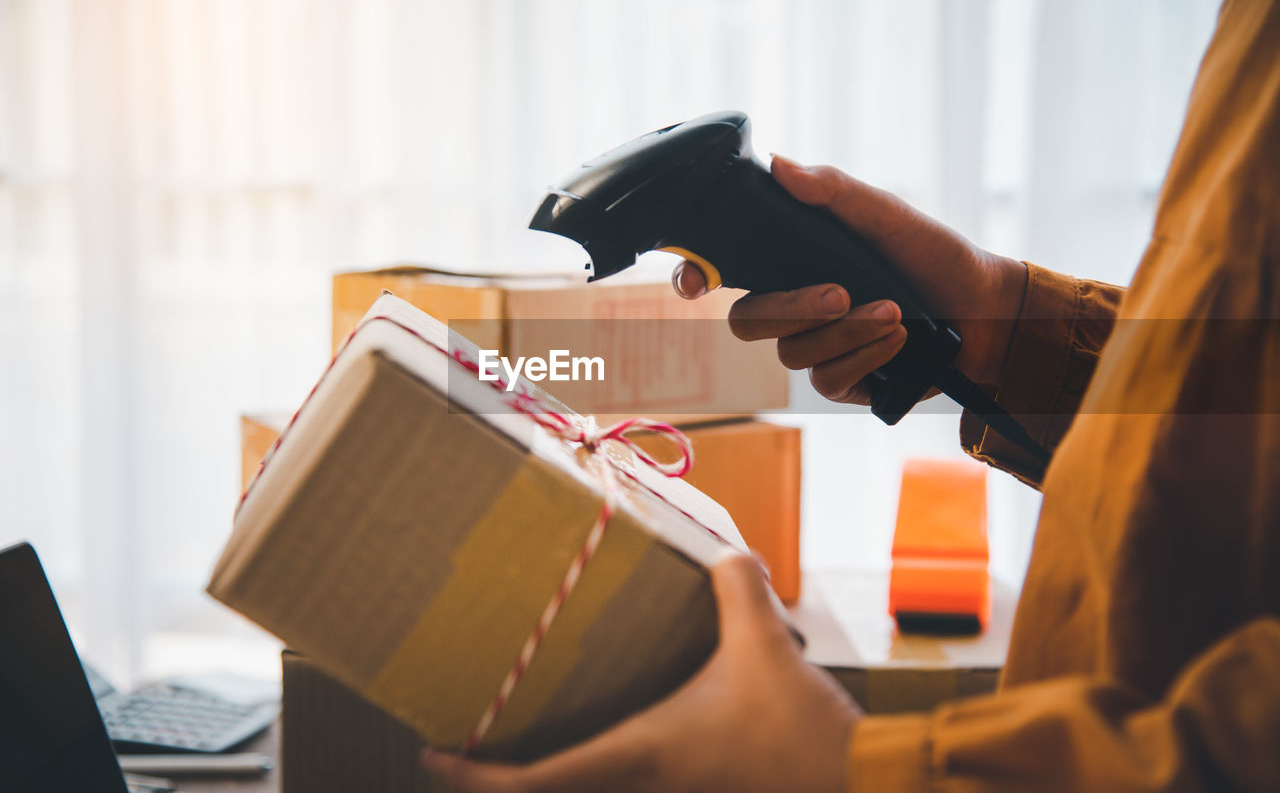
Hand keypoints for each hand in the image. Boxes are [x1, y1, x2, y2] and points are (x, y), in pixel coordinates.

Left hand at [421, 554, 859, 792]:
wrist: (857, 784)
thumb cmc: (799, 733)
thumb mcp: (764, 644)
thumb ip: (737, 587)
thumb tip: (725, 551)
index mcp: (638, 755)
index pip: (533, 786)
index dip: (472, 778)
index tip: (432, 756)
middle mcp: (640, 787)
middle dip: (498, 781)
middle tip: (467, 741)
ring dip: (548, 776)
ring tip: (524, 733)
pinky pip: (625, 787)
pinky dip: (593, 772)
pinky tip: (603, 734)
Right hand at [673, 155, 1027, 404]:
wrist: (987, 311)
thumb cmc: (935, 255)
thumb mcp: (887, 215)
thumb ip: (834, 193)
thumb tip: (780, 165)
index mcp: (792, 262)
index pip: (725, 271)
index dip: (696, 276)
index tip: (693, 284)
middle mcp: (795, 307)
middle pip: (749, 321)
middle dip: (792, 309)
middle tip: (840, 293)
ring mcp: (816, 347)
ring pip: (792, 355)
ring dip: (846, 334)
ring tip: (895, 314)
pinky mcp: (843, 382)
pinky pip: (827, 381)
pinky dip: (864, 359)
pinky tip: (899, 342)